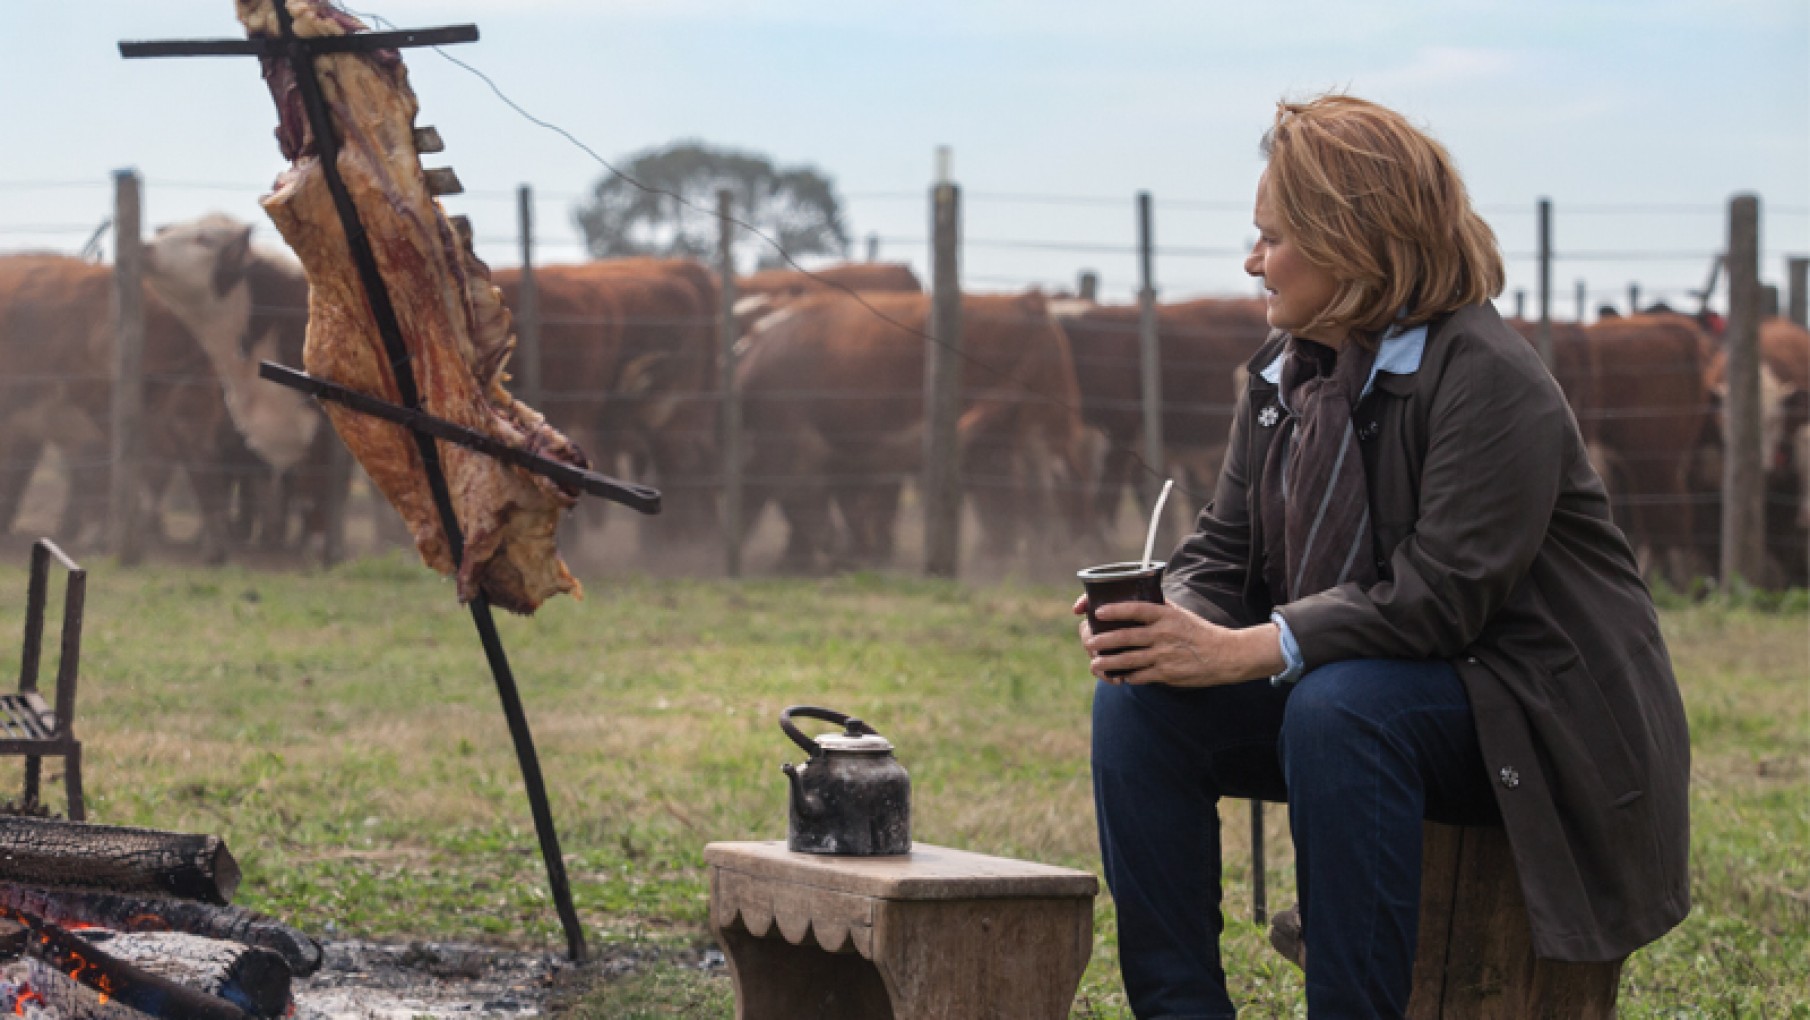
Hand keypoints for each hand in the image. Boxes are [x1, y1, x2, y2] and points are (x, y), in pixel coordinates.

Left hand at [1075, 596, 1282, 686]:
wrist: (1224, 655)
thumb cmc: (1199, 632)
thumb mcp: (1180, 613)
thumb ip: (1159, 607)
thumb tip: (1137, 597)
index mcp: (1166, 616)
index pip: (1136, 609)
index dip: (1115, 610)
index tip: (1098, 612)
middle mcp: (1163, 634)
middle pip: (1125, 637)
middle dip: (1102, 640)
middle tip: (1089, 642)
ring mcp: (1164, 655)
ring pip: (1128, 659)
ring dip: (1107, 662)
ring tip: (1095, 663)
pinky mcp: (1166, 674)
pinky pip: (1139, 676)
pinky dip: (1126, 677)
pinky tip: (1116, 676)